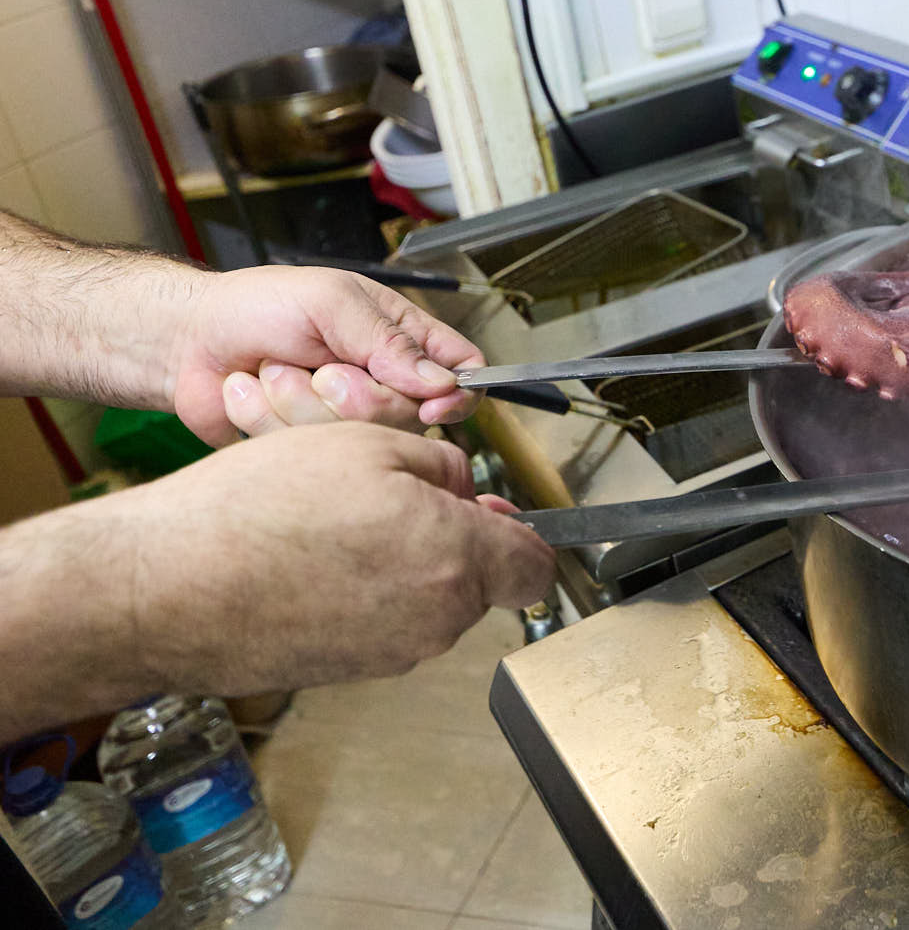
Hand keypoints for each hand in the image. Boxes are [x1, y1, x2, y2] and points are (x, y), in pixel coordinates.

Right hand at [109, 422, 554, 695]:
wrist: (164, 589)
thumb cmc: (257, 513)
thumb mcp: (366, 443)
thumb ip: (440, 465)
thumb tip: (462, 485)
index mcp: (457, 560)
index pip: (537, 566)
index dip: (522, 532)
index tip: (498, 512)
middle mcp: (436, 620)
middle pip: (479, 579)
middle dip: (450, 537)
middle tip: (389, 496)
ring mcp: (392, 654)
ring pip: (427, 601)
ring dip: (401, 563)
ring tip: (334, 524)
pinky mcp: (349, 671)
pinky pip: (381, 624)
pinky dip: (361, 593)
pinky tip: (310, 560)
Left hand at [162, 265, 484, 444]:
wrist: (185, 340)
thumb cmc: (256, 306)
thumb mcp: (329, 302)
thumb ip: (387, 339)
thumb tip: (442, 381)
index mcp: (399, 341)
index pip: (462, 372)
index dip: (458, 395)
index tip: (433, 404)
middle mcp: (380, 385)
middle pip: (408, 417)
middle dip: (353, 394)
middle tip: (317, 366)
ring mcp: (344, 421)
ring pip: (355, 438)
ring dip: (299, 400)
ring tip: (273, 371)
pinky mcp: (307, 449)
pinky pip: (307, 452)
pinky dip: (267, 418)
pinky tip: (252, 394)